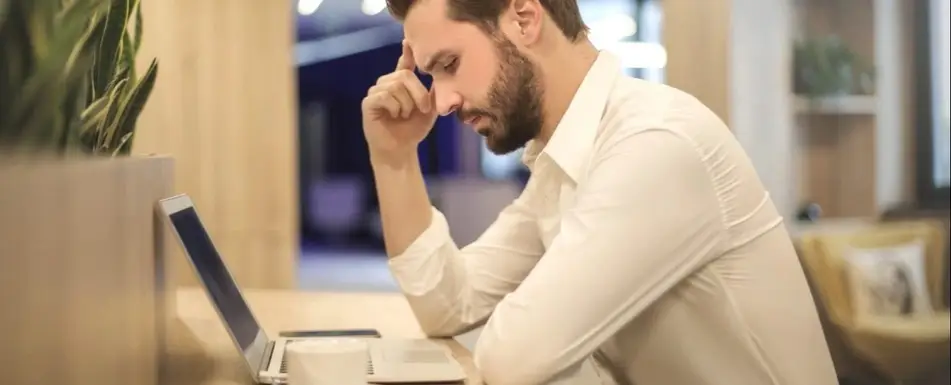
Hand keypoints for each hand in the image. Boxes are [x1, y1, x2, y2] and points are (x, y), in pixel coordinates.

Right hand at [361, 41, 437, 159]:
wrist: (401, 150)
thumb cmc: (414, 130)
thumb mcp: (429, 110)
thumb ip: (433, 92)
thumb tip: (440, 74)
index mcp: (402, 84)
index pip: (404, 63)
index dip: (406, 52)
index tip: (408, 41)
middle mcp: (387, 84)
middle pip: (404, 75)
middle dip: (418, 93)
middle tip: (423, 109)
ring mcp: (376, 92)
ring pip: (395, 86)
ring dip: (407, 104)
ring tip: (405, 115)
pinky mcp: (368, 103)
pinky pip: (384, 96)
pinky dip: (394, 107)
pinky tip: (394, 115)